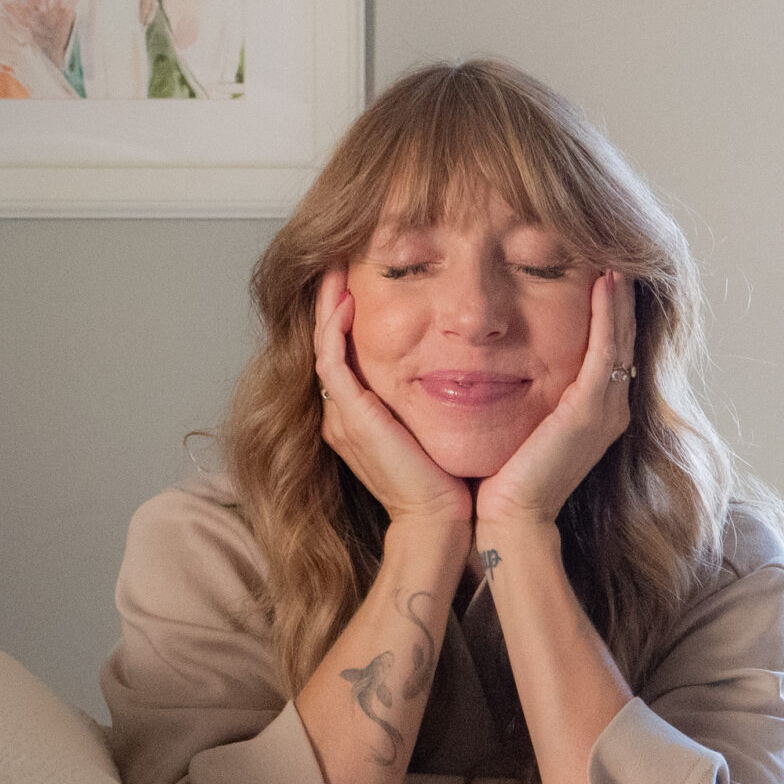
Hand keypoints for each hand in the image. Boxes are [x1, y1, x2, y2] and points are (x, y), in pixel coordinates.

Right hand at [314, 268, 471, 530]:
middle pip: (327, 344)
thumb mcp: (435, 429)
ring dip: (329, 303)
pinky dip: (335, 325)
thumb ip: (431, 400)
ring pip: (323, 345)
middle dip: (332, 301)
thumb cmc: (447, 484)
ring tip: (337, 266)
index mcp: (359, 419)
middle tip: (342, 260)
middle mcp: (342, 415)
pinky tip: (348, 296)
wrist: (440, 523)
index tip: (363, 280)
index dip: (347, 317)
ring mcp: (341, 416)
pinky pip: (331, 358)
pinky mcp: (350, 417)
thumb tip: (460, 366)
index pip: (345, 355)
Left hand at [473, 270, 635, 531]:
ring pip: (619, 337)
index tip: (599, 268)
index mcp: (594, 411)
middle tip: (616, 249)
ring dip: (619, 294)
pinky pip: (607, 350)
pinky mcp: (592, 411)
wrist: (509, 519)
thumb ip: (524, 393)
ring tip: (615, 253)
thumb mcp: (520, 423)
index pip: (608, 347)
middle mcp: (609, 407)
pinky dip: (608, 314)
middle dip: (619, 294)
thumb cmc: (503, 478)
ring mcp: (606, 409)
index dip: (607, 309)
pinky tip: (606, 280)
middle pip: (621, 336)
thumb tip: (500, 359)